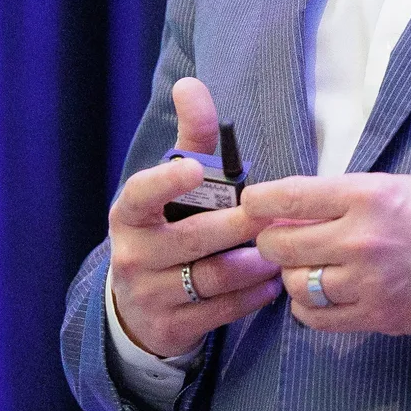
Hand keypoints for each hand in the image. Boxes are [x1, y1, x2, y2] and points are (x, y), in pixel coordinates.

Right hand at [107, 77, 281, 357]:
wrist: (138, 305)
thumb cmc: (167, 228)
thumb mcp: (172, 187)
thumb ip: (189, 137)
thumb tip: (190, 83)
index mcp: (129, 214)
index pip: (140, 194)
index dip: (166, 181)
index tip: (196, 168)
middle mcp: (133, 254)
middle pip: (195, 239)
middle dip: (238, 226)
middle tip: (273, 215)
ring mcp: (150, 294)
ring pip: (214, 278)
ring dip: (254, 264)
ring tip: (281, 251)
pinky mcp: (173, 326)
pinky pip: (222, 311)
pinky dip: (253, 296)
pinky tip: (272, 283)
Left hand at [239, 172, 410, 335]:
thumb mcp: (391, 187)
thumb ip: (341, 196)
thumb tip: (289, 209)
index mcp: (366, 196)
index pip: (291, 195)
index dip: (259, 201)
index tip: (251, 204)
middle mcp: (361, 239)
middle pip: (282, 244)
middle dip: (270, 241)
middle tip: (277, 240)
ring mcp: (366, 282)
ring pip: (296, 283)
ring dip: (292, 275)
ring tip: (305, 267)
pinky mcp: (374, 316)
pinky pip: (316, 317)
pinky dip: (306, 307)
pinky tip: (314, 296)